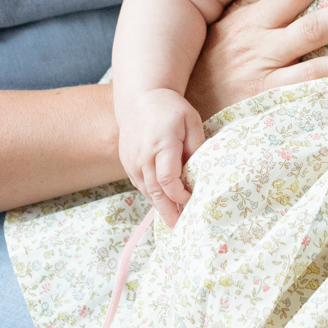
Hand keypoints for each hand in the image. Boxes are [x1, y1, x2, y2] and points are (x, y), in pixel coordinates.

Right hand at [117, 88, 206, 226]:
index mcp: (161, 144)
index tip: (192, 200)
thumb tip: (200, 173)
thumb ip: (196, 146)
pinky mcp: (127, 163)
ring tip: (173, 221)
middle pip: (155, 192)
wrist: (139, 99)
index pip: (168, 180)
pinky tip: (163, 203)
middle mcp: (143, 156)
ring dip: (160, 207)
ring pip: (146, 191)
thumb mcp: (190, 121)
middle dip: (168, 211)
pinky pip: (140, 185)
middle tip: (180, 228)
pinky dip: (152, 195)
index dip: (180, 195)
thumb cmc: (170, 109)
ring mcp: (132, 161)